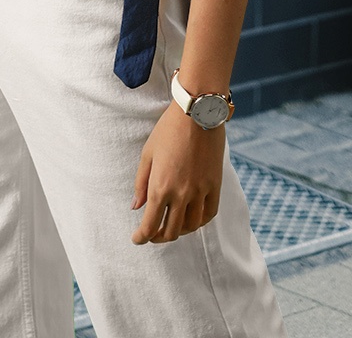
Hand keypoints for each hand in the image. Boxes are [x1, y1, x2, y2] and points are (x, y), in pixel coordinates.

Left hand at [130, 101, 224, 243]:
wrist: (197, 113)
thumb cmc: (168, 130)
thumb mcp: (148, 154)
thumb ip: (141, 183)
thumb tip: (136, 207)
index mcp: (160, 187)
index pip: (150, 226)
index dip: (141, 237)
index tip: (137, 239)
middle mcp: (181, 194)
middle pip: (171, 231)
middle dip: (158, 237)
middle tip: (151, 234)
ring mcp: (200, 191)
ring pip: (191, 227)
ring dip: (179, 231)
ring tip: (171, 226)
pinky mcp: (215, 186)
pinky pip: (208, 214)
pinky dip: (199, 222)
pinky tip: (191, 218)